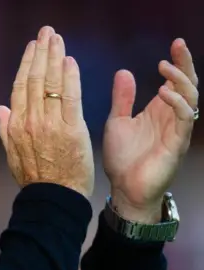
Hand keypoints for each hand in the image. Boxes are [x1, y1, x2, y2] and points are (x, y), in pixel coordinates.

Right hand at [0, 26, 94, 197]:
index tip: (33, 48)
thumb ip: (5, 129)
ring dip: (55, 57)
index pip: (20, 87)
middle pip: (35, 79)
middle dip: (41, 52)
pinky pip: (70, 97)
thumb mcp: (12, 155)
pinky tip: (70, 61)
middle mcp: (30, 121)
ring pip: (51, 83)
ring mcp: (50, 124)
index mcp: (15, 126)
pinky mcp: (72, 129)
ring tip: (58, 39)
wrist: (52, 199)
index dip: (27, 64)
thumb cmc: (35, 179)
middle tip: (47, 33)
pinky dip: (70, 77)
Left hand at [103, 39, 198, 222]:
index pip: (175, 81)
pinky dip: (176, 102)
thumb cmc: (122, 158)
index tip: (174, 43)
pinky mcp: (177, 143)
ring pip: (190, 98)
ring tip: (164, 68)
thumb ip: (122, 98)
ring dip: (180, 80)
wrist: (124, 189)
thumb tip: (124, 72)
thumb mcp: (117, 121)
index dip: (177, 62)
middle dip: (185, 64)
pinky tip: (163, 92)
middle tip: (178, 45)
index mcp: (159, 110)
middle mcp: (171, 117)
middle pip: (188, 85)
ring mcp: (177, 130)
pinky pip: (184, 118)